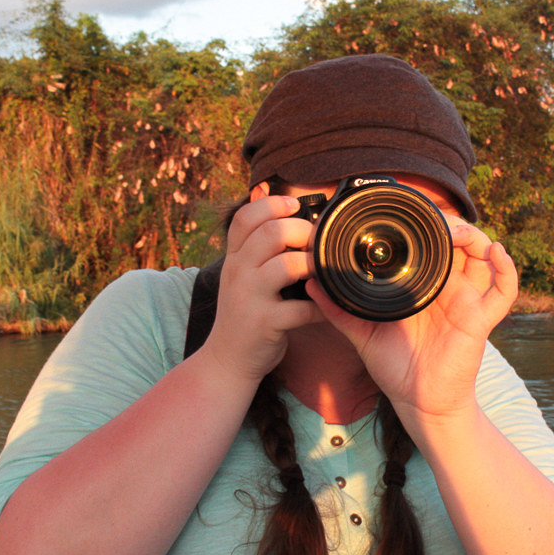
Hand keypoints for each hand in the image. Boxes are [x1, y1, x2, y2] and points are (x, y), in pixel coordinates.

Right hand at [201, 186, 321, 383]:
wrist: (227, 359)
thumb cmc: (244, 310)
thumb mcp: (240, 272)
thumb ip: (254, 242)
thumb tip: (272, 196)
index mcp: (234, 257)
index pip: (245, 217)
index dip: (272, 204)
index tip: (295, 207)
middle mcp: (238, 272)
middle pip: (272, 233)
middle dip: (303, 232)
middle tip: (317, 242)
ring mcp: (250, 298)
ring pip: (287, 266)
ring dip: (314, 265)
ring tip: (323, 271)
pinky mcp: (265, 324)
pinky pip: (302, 309)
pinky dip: (322, 307)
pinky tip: (327, 307)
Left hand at [308, 219, 517, 422]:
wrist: (417, 402)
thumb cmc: (396, 368)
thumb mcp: (361, 333)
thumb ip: (338, 308)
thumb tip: (311, 283)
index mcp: (423, 286)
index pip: (431, 246)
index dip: (428, 225)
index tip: (411, 212)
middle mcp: (448, 288)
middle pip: (460, 243)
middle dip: (452, 224)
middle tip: (434, 217)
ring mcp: (467, 301)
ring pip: (485, 257)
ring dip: (477, 237)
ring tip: (458, 231)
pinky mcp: (480, 320)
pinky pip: (504, 292)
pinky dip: (507, 269)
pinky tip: (498, 252)